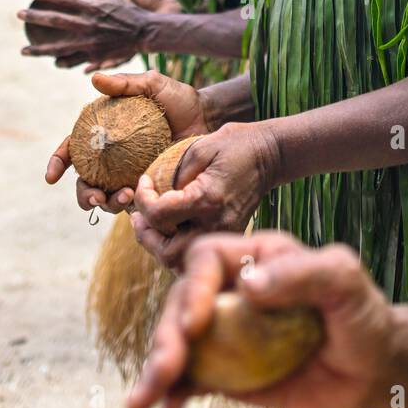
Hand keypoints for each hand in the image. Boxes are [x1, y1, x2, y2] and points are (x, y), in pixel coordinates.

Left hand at [19, 0, 148, 69]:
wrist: (145, 32)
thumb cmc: (127, 11)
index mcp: (90, 7)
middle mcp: (87, 23)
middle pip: (55, 20)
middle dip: (35, 16)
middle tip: (19, 14)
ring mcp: (90, 41)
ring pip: (59, 46)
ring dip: (39, 49)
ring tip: (24, 51)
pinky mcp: (94, 54)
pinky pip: (74, 59)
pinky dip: (60, 60)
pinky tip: (49, 62)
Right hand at [45, 69, 208, 215]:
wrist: (210, 119)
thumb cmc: (180, 100)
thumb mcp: (154, 86)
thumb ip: (126, 84)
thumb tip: (95, 79)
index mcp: (105, 134)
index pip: (73, 149)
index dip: (58, 162)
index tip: (52, 176)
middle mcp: (112, 158)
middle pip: (85, 181)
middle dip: (82, 194)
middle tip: (93, 196)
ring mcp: (129, 174)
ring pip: (106, 197)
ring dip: (106, 202)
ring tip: (122, 196)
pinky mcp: (148, 187)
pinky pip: (133, 203)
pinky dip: (129, 205)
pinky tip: (136, 199)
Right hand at [128, 231, 400, 407]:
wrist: (375, 371)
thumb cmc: (365, 316)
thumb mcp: (346, 282)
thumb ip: (306, 274)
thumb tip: (249, 283)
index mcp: (258, 258)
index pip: (206, 259)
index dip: (194, 287)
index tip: (195, 324)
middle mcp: (233, 290)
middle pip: (181, 302)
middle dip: (166, 335)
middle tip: (165, 369)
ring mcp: (227, 332)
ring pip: (177, 343)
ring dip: (157, 370)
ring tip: (143, 402)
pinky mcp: (227, 371)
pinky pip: (191, 378)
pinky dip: (174, 394)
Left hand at [130, 122, 281, 267]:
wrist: (270, 155)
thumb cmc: (235, 145)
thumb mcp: (200, 148)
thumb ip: (172, 173)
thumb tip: (152, 196)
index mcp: (207, 199)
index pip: (160, 215)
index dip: (142, 200)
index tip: (143, 181)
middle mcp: (216, 223)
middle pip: (168, 252)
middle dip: (146, 236)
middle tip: (138, 218)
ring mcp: (225, 233)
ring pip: (181, 262)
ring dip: (160, 247)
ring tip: (150, 226)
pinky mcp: (229, 236)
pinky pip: (196, 255)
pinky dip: (178, 249)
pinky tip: (171, 231)